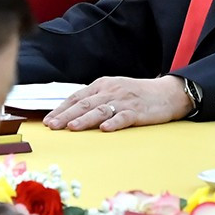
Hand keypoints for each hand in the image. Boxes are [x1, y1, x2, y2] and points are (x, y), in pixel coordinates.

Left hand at [44, 76, 192, 131]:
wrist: (167, 93)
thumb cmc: (136, 94)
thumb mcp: (113, 91)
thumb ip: (95, 99)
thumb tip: (71, 113)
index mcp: (102, 85)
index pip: (77, 97)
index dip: (61, 109)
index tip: (48, 120)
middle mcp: (111, 91)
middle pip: (85, 104)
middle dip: (66, 115)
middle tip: (52, 126)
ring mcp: (124, 101)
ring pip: (100, 110)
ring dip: (85, 119)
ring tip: (71, 128)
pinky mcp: (138, 111)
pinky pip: (124, 117)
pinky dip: (113, 122)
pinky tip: (104, 129)